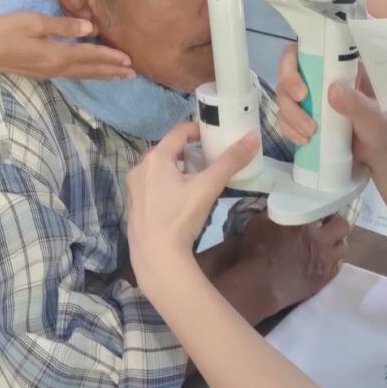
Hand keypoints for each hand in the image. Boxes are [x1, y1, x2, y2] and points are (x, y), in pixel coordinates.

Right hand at [0, 13, 133, 80]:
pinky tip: (88, 71)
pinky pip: (70, 73)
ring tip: (119, 76)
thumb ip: (62, 25)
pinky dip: (86, 72)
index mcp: (57, 54)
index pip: (90, 56)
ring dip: (101, 74)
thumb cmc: (2, 32)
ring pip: (81, 74)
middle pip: (89, 70)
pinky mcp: (39, 70)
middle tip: (133, 74)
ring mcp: (47, 72)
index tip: (130, 60)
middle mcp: (56, 67)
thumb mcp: (33, 21)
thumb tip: (90, 28)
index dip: (111, 58)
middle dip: (112, 71)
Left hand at [127, 123, 260, 294]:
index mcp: (156, 157)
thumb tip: (253, 136)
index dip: (197, 130)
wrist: (156, 257)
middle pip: (168, 150)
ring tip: (196, 182)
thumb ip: (230, 161)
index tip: (213, 137)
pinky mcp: (133, 204)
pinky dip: (165, 184)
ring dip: (177, 169)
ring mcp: (133, 187)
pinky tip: (179, 201)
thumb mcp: (208, 187)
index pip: (178, 131)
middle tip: (208, 162)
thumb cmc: (181, 217)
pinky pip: (151, 185)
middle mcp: (139, 167)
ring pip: (158, 168)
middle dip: (188, 152)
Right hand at [237, 213, 350, 311]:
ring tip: (325, 244)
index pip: (326, 209)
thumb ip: (276, 213)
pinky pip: (338, 266)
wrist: (260, 285)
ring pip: (343, 247)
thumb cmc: (257, 252)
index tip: (318, 212)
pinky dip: (333, 260)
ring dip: (336, 242)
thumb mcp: (260, 222)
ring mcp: (325, 261)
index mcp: (305, 224)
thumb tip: (282, 210)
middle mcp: (321, 241)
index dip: (323, 210)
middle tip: (326, 225)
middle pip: (343, 226)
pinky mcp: (324, 279)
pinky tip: (322, 260)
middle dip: (336, 223)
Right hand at [277, 45, 386, 170]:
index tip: (301, 90)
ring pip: (284, 99)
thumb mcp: (376, 117)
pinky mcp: (304, 121)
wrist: (385, 159)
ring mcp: (311, 102)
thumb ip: (357, 104)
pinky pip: (285, 120)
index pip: (307, 53)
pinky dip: (289, 131)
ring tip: (309, 135)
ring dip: (290, 117)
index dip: (292, 65)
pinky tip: (304, 141)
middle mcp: (321, 81)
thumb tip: (332, 90)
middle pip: (287, 77)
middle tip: (306, 119)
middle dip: (289, 98)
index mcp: (340, 69)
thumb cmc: (386, 130)